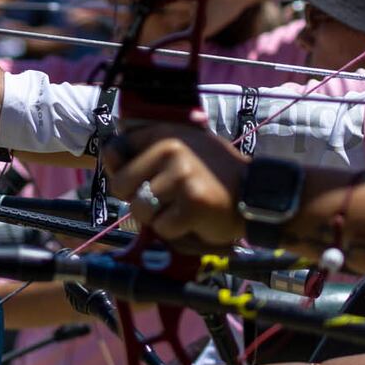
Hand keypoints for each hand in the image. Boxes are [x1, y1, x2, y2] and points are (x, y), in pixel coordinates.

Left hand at [105, 124, 246, 250]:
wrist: (256, 194)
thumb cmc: (214, 176)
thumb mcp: (182, 152)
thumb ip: (146, 153)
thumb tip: (108, 155)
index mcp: (165, 133)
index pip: (117, 150)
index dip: (124, 173)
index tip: (146, 179)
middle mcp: (171, 149)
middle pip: (121, 184)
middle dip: (138, 199)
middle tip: (168, 200)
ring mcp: (182, 175)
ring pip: (139, 209)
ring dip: (158, 218)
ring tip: (182, 209)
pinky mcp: (192, 203)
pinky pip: (161, 227)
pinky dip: (175, 231)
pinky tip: (194, 219)